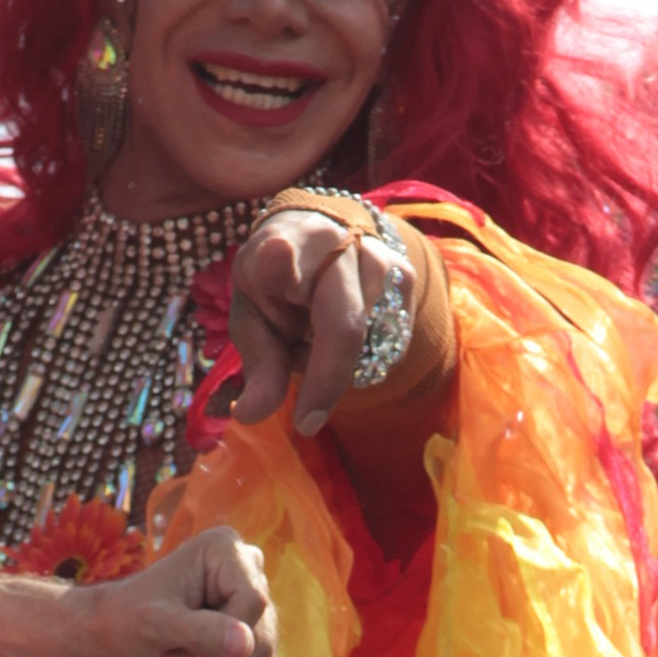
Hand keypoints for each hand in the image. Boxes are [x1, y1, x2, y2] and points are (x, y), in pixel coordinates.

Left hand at [83, 525, 277, 656]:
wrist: (115, 638)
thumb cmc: (127, 618)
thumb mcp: (157, 623)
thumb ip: (200, 631)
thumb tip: (247, 644)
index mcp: (223, 550)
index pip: (251, 599)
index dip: (228, 637)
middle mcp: (245, 572)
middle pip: (258, 631)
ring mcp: (249, 608)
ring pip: (260, 656)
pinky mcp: (249, 638)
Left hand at [227, 204, 437, 439]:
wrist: (322, 236)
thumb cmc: (276, 286)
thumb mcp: (253, 320)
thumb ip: (259, 366)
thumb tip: (251, 417)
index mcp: (283, 245)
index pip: (280, 255)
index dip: (277, 260)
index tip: (276, 252)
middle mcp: (336, 243)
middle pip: (343, 328)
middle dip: (325, 381)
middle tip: (305, 420)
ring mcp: (378, 257)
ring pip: (368, 343)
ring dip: (339, 362)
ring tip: (315, 342)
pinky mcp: (406, 276)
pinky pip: (389, 343)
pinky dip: (364, 355)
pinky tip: (343, 334)